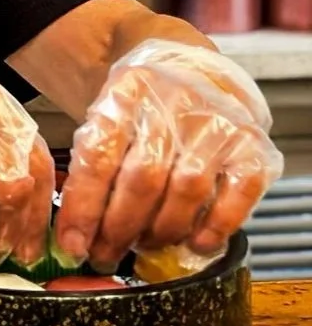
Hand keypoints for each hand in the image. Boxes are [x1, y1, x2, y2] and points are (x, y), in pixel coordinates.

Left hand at [56, 40, 282, 272]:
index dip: (84, 207)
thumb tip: (74, 231)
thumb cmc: (144, 106)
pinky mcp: (252, 143)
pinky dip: (217, 224)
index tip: (73, 243)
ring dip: (162, 230)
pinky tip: (195, 242)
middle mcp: (173, 103)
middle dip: (119, 228)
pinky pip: (239, 192)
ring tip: (144, 245)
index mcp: (125, 92)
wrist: (196, 71)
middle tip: (105, 254)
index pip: (98, 155)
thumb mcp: (106, 115)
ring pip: (187, 189)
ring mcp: (216, 122)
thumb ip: (91, 163)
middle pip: (143, 178)